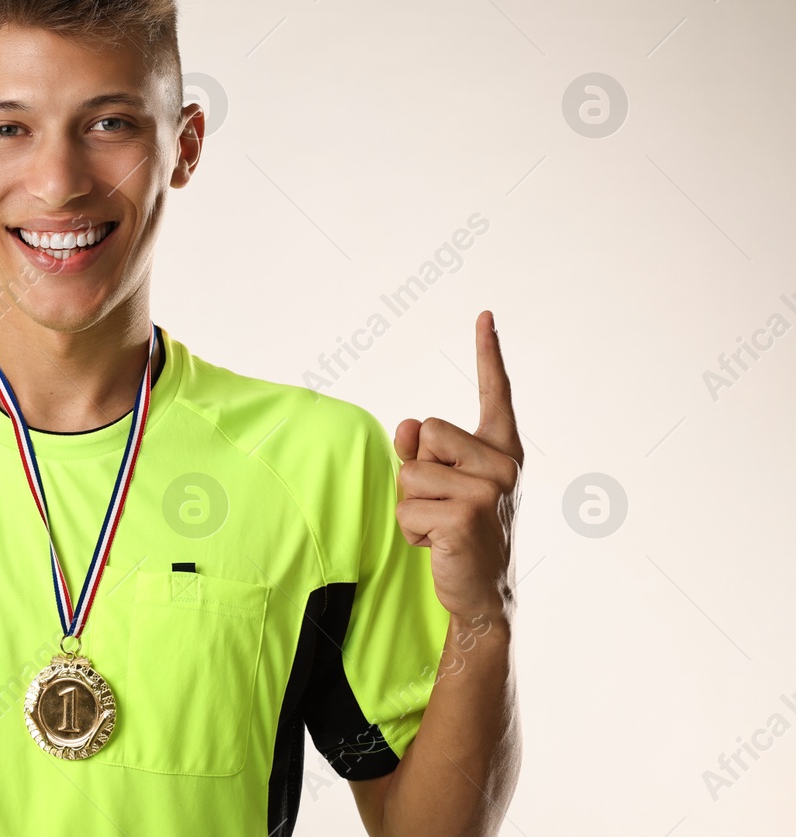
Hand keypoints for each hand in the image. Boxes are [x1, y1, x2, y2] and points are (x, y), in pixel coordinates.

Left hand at [392, 309, 523, 622]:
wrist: (481, 593)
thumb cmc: (456, 530)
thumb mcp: (439, 482)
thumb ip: (422, 450)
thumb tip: (405, 429)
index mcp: (501, 450)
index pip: (495, 394)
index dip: (488, 353)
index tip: (484, 315)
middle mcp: (503, 465)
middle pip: (425, 430)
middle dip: (417, 469)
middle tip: (443, 505)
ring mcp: (488, 490)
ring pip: (409, 471)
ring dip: (410, 503)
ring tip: (441, 526)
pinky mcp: (466, 516)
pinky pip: (406, 507)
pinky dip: (410, 530)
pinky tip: (439, 545)